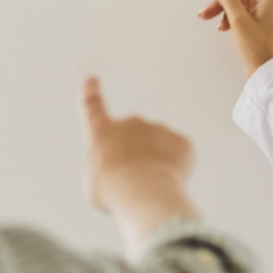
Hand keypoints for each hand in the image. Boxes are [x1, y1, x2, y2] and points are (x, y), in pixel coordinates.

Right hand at [81, 76, 198, 246]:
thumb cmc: (112, 192)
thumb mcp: (97, 184)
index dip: (91, 92)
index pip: (92, 106)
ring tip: (150, 185)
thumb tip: (125, 168)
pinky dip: (176, 169)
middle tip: (134, 182)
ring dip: (156, 165)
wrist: (143, 192)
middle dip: (136, 157)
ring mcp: (158, 128)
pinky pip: (179, 156)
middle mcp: (131, 122)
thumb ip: (109, 168)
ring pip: (159, 149)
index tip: (91, 80)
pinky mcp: (181, 141)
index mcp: (103, 131)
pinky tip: (168, 182)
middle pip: (134, 140)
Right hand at [198, 0, 272, 78]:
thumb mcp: (239, 20)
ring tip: (213, 22)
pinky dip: (230, 19)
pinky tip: (224, 28)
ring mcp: (264, 17)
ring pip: (239, 5)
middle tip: (206, 11)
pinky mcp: (258, 27)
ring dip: (224, 11)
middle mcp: (268, 6)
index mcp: (268, 0)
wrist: (265, 72)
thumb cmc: (257, 49)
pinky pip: (241, 15)